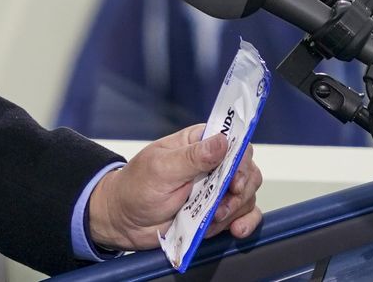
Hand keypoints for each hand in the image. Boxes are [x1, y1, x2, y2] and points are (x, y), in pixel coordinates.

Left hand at [86, 124, 263, 251]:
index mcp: (198, 144)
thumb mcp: (161, 169)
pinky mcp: (217, 214)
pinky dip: (245, 222)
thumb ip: (192, 157)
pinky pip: (244, 215)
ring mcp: (216, 190)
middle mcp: (213, 165)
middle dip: (241, 189)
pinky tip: (236, 230)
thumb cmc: (136, 188)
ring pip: (247, 195)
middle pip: (247, 171)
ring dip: (236, 209)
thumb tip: (222, 142)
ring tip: (214, 219)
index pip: (234, 142)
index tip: (234, 179)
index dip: (241, 160)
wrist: (124, 222)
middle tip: (223, 203)